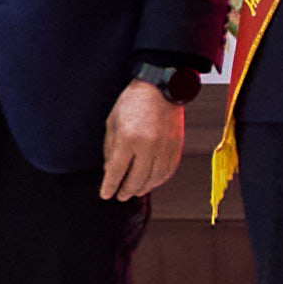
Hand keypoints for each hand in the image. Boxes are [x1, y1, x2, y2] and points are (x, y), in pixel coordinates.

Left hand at [99, 83, 186, 203]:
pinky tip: (152, 181)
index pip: (116, 171)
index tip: (105, 195)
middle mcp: (148, 145)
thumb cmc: (133, 102)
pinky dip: (159, 180)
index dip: (109, 186)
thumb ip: (110, 149)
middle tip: (120, 196)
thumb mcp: (112, 123)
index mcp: (128, 138)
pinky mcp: (176, 146)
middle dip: (125, 191)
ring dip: (143, 188)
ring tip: (135, 191)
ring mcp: (165, 146)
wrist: (161, 87)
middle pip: (136, 179)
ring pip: (154, 178)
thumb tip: (109, 170)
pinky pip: (168, 170)